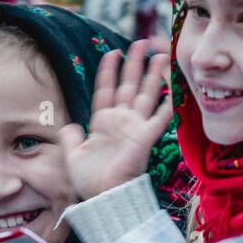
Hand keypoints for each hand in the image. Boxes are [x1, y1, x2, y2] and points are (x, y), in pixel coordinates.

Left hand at [59, 43, 172, 199]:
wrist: (104, 197)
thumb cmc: (89, 180)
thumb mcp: (72, 155)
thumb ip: (70, 137)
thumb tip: (68, 125)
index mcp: (102, 123)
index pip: (107, 90)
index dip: (110, 71)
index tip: (113, 52)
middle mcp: (120, 121)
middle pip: (129, 86)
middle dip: (135, 64)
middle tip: (142, 44)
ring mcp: (134, 128)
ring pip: (145, 94)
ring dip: (153, 75)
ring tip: (160, 55)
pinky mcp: (145, 137)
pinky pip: (159, 117)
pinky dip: (167, 104)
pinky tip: (173, 88)